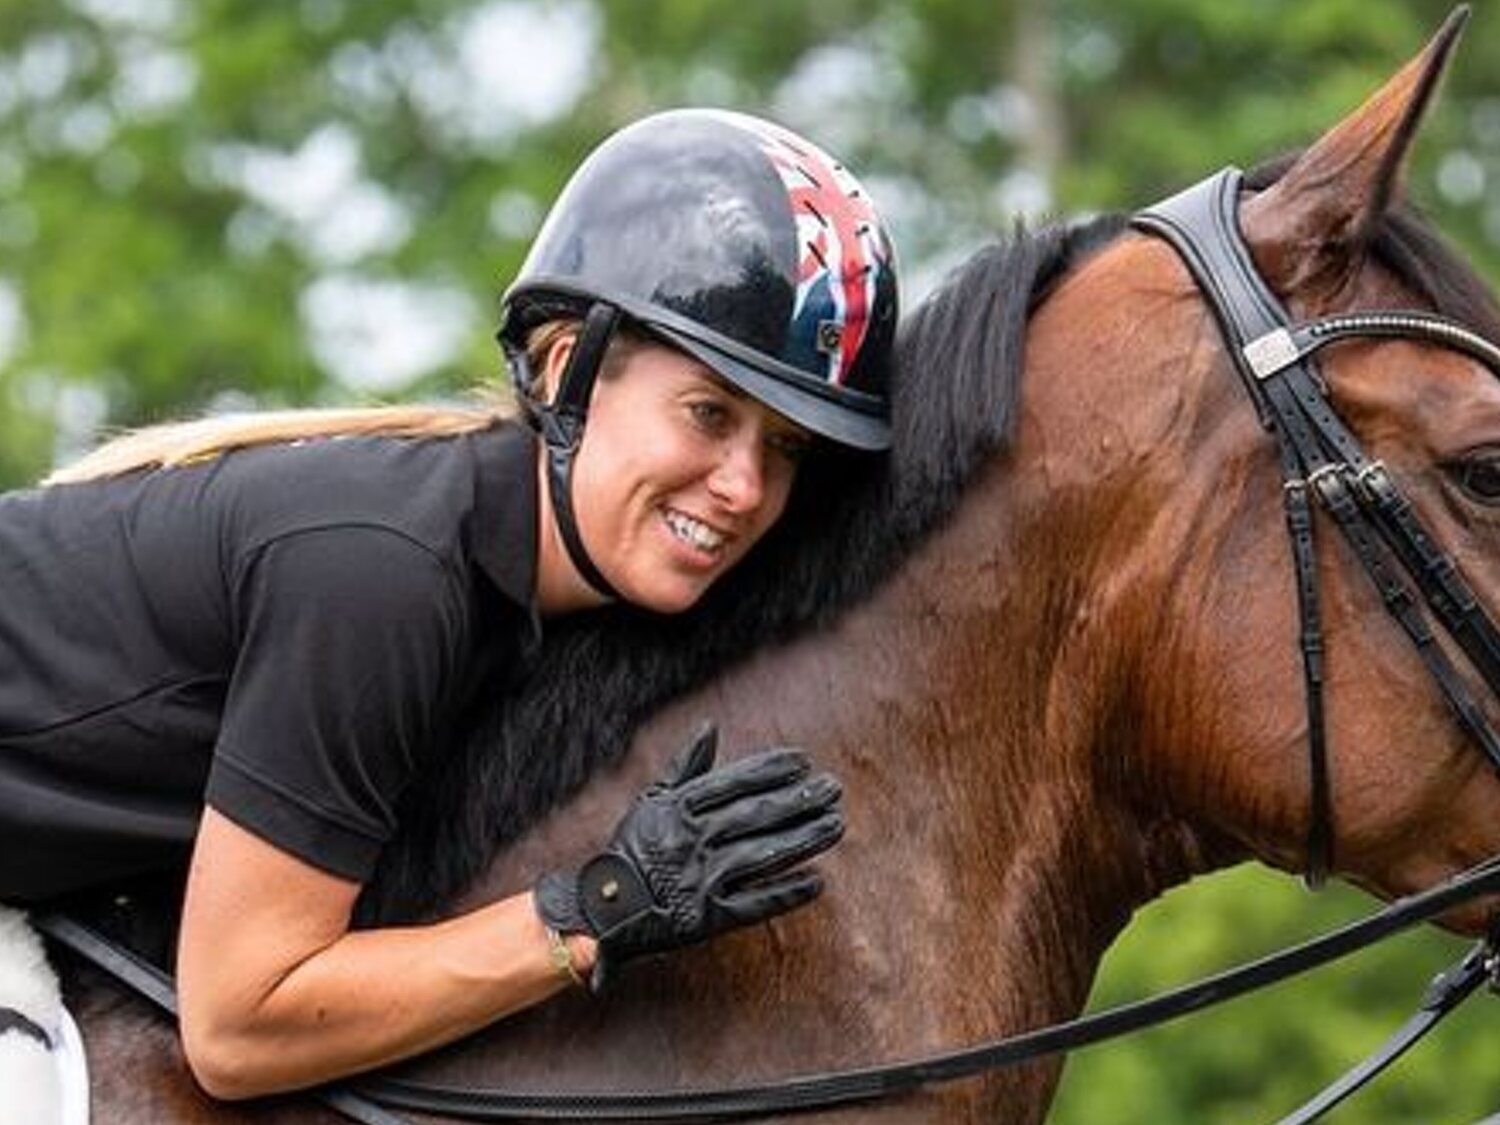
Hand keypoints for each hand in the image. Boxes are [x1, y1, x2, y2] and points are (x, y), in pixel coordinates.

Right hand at [534, 723, 843, 990]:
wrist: (604, 910)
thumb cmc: (634, 850)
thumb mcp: (651, 802)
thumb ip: (685, 766)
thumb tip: (711, 727)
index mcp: (676, 811)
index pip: (731, 784)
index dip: (770, 770)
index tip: (804, 761)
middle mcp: (689, 842)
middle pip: (753, 816)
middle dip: (797, 800)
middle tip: (833, 788)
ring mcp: (699, 881)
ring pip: (760, 856)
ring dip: (802, 840)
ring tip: (835, 825)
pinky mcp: (706, 920)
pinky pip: (753, 905)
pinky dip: (786, 894)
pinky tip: (817, 881)